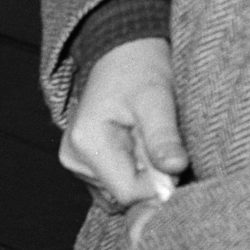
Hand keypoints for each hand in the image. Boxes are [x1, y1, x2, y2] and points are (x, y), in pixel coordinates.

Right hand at [59, 37, 186, 206]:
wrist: (121, 55)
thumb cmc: (140, 69)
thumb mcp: (157, 98)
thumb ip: (163, 137)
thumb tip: (176, 171)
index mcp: (87, 143)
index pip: (128, 192)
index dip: (158, 183)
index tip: (176, 159)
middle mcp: (73, 160)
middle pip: (123, 194)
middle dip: (150, 176)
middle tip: (160, 141)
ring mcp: (74, 166)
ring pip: (119, 194)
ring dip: (142, 175)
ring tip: (146, 140)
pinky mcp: (81, 168)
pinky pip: (112, 189)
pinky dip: (131, 175)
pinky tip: (136, 149)